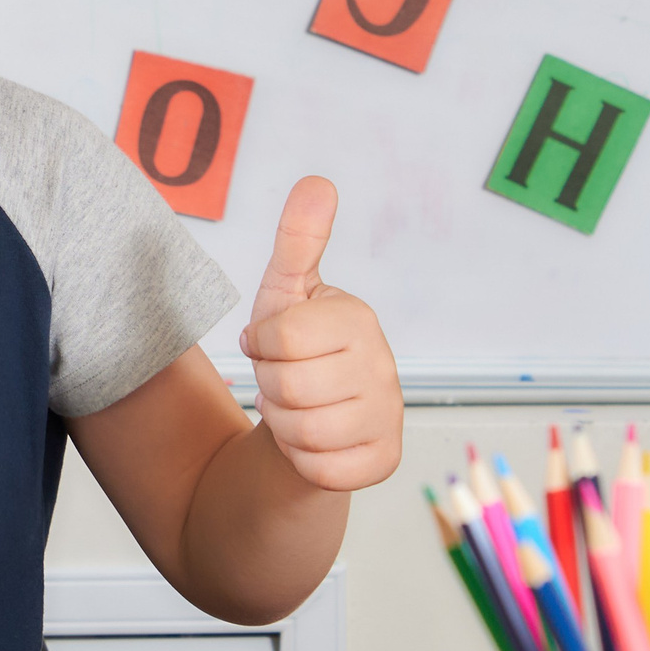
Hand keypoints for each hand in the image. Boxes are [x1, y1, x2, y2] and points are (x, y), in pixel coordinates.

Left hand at [237, 177, 400, 492]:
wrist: (309, 418)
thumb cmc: (294, 351)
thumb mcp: (285, 293)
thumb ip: (297, 239)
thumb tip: (318, 181)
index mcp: (357, 318)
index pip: (279, 338)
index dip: (260, 345)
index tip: (271, 344)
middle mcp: (383, 365)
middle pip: (285, 386)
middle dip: (268, 386)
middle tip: (282, 380)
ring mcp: (388, 415)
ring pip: (301, 431)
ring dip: (282, 423)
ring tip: (296, 408)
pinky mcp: (384, 460)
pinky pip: (321, 469)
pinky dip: (302, 460)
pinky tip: (313, 441)